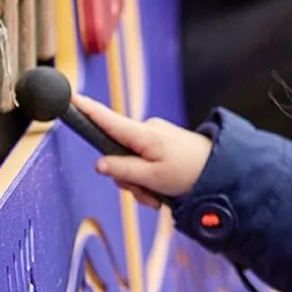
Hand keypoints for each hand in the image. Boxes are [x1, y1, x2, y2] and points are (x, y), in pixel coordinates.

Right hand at [73, 94, 214, 207]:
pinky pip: (143, 163)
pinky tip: (162, 190)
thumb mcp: (153, 178)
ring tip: (159, 194)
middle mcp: (146, 130)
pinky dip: (148, 180)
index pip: (108, 120)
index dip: (87, 110)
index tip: (69, 98)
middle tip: (147, 194)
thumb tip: (100, 164)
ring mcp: (153, 136)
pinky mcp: (159, 144)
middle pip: (116, 154)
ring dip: (140, 184)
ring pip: (130, 163)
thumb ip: (124, 171)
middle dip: (126, 179)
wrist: (222, 170)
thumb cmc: (190, 172)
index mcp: (143, 135)